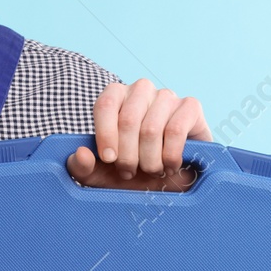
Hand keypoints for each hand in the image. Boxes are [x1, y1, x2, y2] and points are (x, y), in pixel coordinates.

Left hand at [67, 79, 210, 190]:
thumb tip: (80, 153)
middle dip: (128, 156)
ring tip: (152, 171)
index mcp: (116, 96)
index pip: (105, 105)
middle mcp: (141, 90)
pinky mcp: (190, 107)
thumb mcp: (101, 175)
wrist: (172, 181)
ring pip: (150, 129)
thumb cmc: (133, 172)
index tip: (109, 160)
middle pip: (128, 120)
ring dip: (149, 160)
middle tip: (130, 173)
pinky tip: (170, 166)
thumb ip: (82, 168)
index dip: (105, 135)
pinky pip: (175, 130)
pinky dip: (170, 156)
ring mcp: (166, 96)